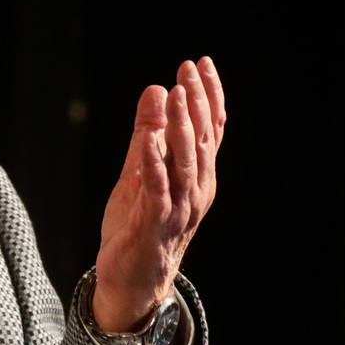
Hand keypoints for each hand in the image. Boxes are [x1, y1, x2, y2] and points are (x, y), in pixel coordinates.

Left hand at [94, 57, 225, 337]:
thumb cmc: (139, 226)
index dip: (209, 95)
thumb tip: (156, 90)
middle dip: (197, 102)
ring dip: (181, 127)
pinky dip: (153, 165)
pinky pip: (156, 191)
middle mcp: (194, 190)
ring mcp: (177, 209)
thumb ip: (148, 134)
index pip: (210, 129)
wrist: (133, 281)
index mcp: (196, 176)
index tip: (201, 62)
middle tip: (189, 69)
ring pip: (184, 162)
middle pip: (202, 140)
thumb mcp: (140, 171)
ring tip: (176, 94)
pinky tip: (148, 141)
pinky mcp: (153, 225)